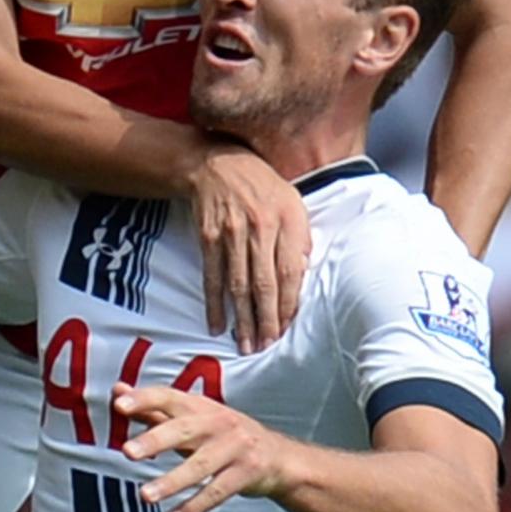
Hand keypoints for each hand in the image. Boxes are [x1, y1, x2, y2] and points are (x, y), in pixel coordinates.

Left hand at [115, 384, 292, 511]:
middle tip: (127, 452)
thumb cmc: (222, 435)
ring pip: (200, 466)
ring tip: (144, 496)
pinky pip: (217, 492)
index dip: (144, 399)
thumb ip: (154, 409)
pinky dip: (194, 506)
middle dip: (155, 440)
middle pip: (184, 429)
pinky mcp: (247, 474)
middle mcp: (218, 423)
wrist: (278, 456)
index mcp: (200, 406)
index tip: (119, 405)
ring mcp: (235, 448)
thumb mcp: (192, 418)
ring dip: (171, 482)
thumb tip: (117, 392)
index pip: (169, 397)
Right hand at [190, 144, 310, 350]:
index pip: (289, 272)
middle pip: (263, 283)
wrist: (218, 164)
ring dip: (240, 318)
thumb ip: (300, 239)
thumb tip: (301, 277)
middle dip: (265, 319)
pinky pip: (212, 277)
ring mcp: (232, 232)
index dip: (287, 304)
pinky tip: (216, 324)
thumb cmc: (263, 187)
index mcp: (287, 219)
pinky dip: (213, 303)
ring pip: (237, 285)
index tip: (285, 328)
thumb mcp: (293, 202)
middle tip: (265, 346)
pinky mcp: (208, 237)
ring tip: (243, 344)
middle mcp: (260, 226)